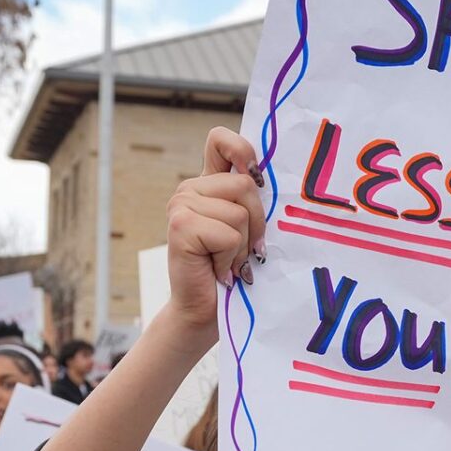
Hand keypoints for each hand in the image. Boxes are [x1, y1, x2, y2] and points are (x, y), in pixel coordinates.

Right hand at [164, 127, 266, 342]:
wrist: (204, 310)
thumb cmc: (232, 271)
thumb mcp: (246, 230)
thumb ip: (251, 200)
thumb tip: (269, 179)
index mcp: (207, 184)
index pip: (220, 140)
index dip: (242, 150)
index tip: (256, 176)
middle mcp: (190, 189)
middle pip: (246, 185)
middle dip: (256, 223)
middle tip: (244, 250)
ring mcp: (181, 205)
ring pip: (240, 212)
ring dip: (242, 246)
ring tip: (228, 261)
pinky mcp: (181, 226)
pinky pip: (229, 234)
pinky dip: (231, 258)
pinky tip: (218, 269)